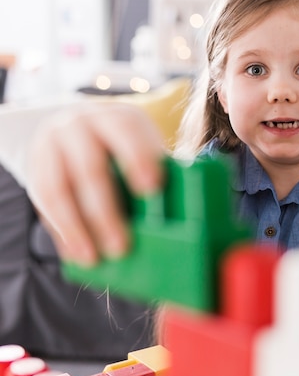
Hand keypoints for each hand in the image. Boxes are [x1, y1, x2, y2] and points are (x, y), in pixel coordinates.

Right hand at [26, 101, 164, 265]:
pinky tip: (75, 253)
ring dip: (77, 228)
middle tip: (122, 247)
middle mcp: (80, 125)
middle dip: (106, 211)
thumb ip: (158, 171)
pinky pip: (43, 202)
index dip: (139, 159)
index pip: (127, 134)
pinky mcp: (35, 168)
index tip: (153, 189)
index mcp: (117, 118)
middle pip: (90, 168)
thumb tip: (185, 213)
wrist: (80, 129)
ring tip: (94, 258)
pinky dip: (60, 230)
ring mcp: (53, 145)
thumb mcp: (143, 148)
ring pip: (59, 189)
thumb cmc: (126, 148)